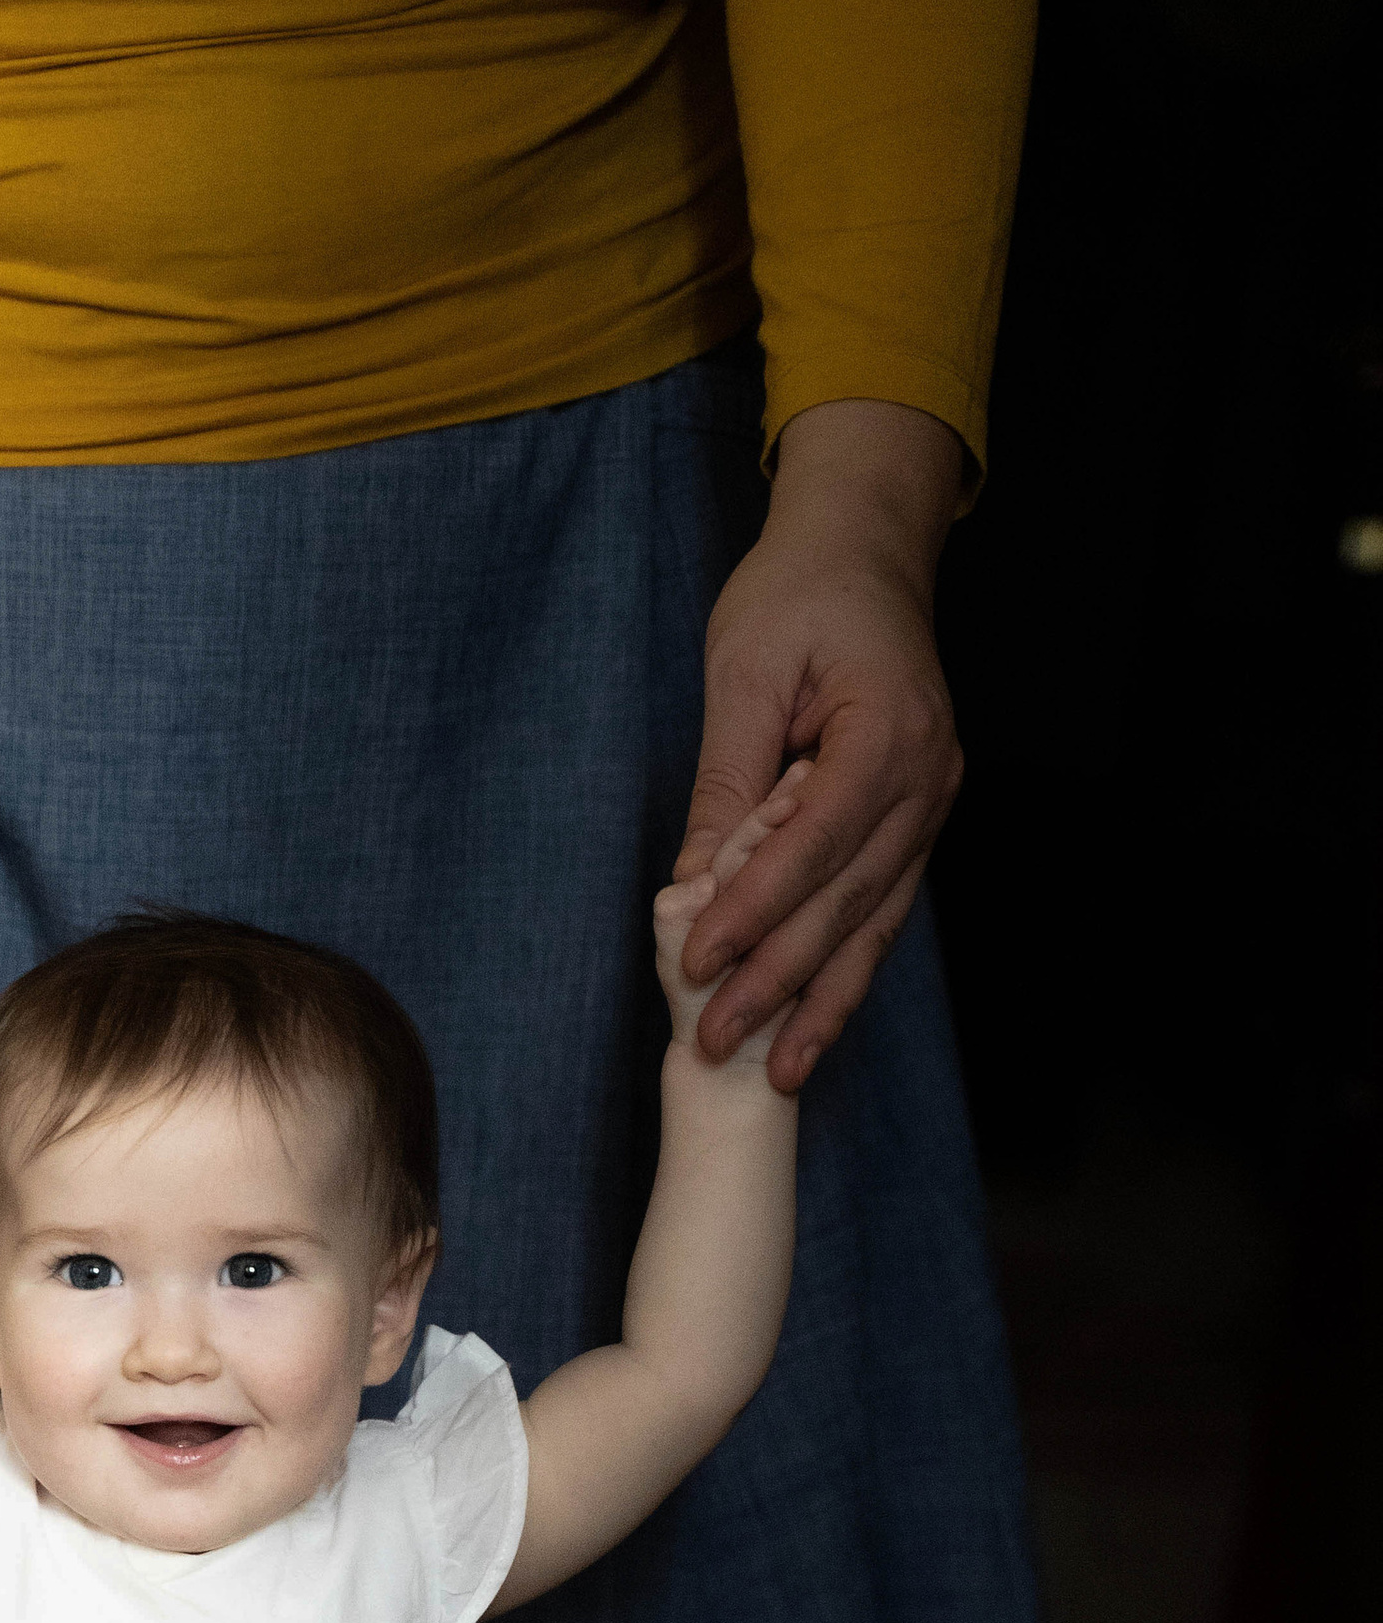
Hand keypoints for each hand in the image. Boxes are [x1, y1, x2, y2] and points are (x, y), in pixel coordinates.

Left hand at [674, 400, 966, 1094]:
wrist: (863, 548)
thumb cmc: (797, 593)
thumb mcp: (743, 672)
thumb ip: (725, 784)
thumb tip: (691, 888)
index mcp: (890, 734)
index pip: (815, 845)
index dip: (755, 913)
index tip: (698, 964)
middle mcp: (927, 782)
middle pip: (847, 902)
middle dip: (779, 981)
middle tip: (718, 1043)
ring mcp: (931, 807)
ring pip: (874, 924)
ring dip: (823, 1002)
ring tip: (781, 1074)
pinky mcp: (915, 824)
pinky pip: (880, 911)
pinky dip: (844, 971)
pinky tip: (813, 1027)